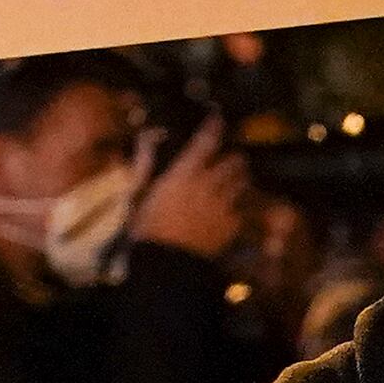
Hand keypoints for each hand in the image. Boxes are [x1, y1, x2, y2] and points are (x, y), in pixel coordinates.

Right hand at [128, 118, 252, 263]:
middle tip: (230, 158)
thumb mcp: (140, 194)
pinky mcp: (232, 226)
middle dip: (234, 158)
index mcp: (184, 174)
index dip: (214, 128)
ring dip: (240, 178)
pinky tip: (234, 209)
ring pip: (242, 183)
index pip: (205, 143)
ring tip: (236, 179)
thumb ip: (146, 165)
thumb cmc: (148, 228)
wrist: (168, 263)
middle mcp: (208, 185)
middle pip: (233, 162)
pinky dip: (240, 206)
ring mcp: (224, 206)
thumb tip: (145, 141)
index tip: (218, 119)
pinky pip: (242, 209)